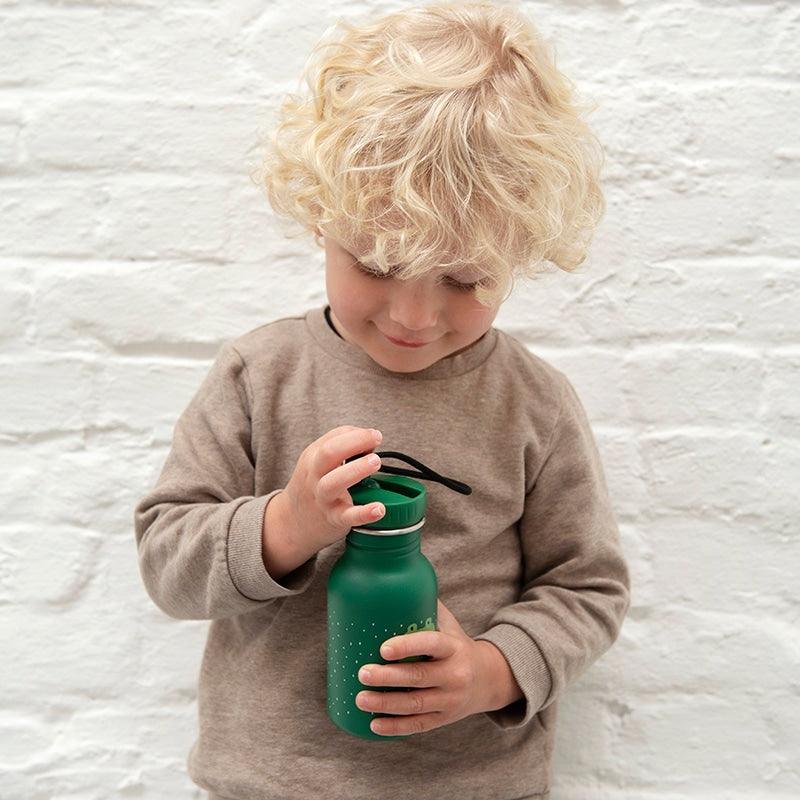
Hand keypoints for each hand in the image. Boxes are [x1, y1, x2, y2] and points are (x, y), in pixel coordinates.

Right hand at [283, 426, 384, 551]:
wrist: (291, 521)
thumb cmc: (312, 486)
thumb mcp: (316, 462)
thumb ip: (341, 449)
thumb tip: (370, 442)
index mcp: (313, 457)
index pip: (334, 437)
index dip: (358, 434)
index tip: (374, 436)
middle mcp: (315, 475)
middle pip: (328, 453)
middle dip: (355, 442)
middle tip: (376, 439)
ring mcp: (322, 498)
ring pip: (333, 483)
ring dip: (357, 469)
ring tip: (375, 462)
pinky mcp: (333, 518)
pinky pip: (347, 516)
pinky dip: (364, 513)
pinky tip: (379, 509)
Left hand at [355, 598, 498, 735]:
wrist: (488, 679)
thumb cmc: (456, 645)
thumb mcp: (449, 625)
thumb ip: (426, 607)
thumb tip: (393, 581)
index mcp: (454, 647)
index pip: (432, 644)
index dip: (407, 646)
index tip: (383, 648)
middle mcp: (455, 675)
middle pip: (419, 677)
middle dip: (388, 677)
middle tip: (362, 673)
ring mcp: (450, 700)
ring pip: (415, 704)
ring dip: (385, 703)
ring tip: (360, 698)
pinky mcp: (444, 719)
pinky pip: (418, 725)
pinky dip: (395, 727)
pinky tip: (374, 724)